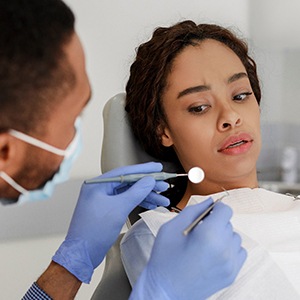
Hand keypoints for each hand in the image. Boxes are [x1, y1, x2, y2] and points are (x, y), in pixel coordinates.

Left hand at [53, 162, 168, 282]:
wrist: (82, 254)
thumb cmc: (93, 232)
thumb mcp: (118, 209)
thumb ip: (135, 192)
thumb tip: (148, 181)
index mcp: (98, 184)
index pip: (125, 172)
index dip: (143, 170)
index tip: (157, 167)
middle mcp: (100, 189)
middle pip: (129, 182)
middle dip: (147, 185)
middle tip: (163, 185)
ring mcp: (104, 200)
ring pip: (129, 193)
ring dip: (146, 195)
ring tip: (161, 198)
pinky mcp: (108, 209)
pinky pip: (126, 201)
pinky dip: (139, 203)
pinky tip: (150, 204)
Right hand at [131, 198, 246, 299]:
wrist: (165, 291)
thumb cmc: (164, 259)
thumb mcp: (171, 227)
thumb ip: (193, 211)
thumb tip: (209, 202)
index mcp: (209, 235)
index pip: (225, 210)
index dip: (215, 208)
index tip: (207, 213)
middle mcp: (224, 249)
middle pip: (229, 223)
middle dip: (215, 223)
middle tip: (199, 231)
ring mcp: (230, 264)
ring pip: (234, 237)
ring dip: (222, 235)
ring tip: (205, 243)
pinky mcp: (231, 275)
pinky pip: (239, 252)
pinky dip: (229, 248)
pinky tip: (213, 252)